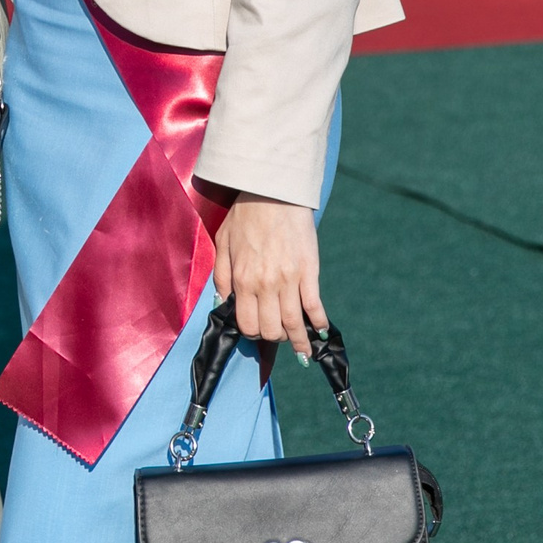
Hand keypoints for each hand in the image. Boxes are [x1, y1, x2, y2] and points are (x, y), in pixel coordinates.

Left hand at [212, 194, 325, 359]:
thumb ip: (221, 275)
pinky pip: (315, 306)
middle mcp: (265, 285)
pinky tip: (321, 331)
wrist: (273, 192)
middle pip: (271, 329)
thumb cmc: (245, 214)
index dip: (251, 332)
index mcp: (243, 280)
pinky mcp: (309, 272)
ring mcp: (289, 280)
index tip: (256, 330)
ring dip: (299, 341)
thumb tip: (222, 302)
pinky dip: (319, 323)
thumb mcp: (223, 243)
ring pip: (294, 324)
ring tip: (304, 350)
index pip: (247, 324)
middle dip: (273, 337)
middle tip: (277, 334)